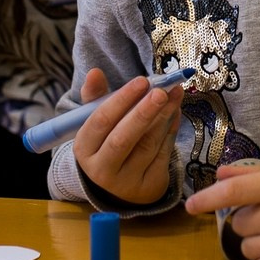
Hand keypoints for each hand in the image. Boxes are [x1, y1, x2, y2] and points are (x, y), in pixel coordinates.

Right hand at [73, 67, 181, 205]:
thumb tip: (95, 72)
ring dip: (164, 117)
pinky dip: (171, 130)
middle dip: (144, 112)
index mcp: (84, 149)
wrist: (118, 185)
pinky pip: (163, 154)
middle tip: (161, 91)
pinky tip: (176, 112)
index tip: (142, 80)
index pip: (100, 122)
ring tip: (175, 94)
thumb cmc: (106, 142)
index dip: (121, 100)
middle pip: (123, 139)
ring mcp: (126, 182)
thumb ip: (96, 96)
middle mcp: (101, 170)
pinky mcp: (149, 187)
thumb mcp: (96, 122)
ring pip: (147, 146)